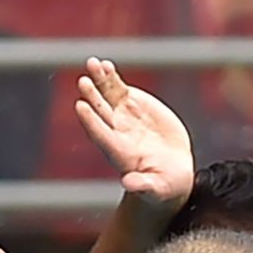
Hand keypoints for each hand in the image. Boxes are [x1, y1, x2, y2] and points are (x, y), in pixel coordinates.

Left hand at [74, 57, 193, 205]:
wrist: (171, 170)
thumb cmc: (164, 185)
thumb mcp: (157, 189)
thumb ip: (144, 185)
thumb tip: (129, 184)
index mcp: (119, 152)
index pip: (100, 135)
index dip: (90, 121)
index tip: (80, 106)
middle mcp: (115, 132)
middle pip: (99, 112)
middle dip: (91, 96)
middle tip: (83, 82)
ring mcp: (121, 116)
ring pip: (105, 95)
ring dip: (98, 80)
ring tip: (93, 63)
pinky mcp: (131, 105)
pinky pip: (117, 88)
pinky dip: (111, 77)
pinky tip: (105, 65)